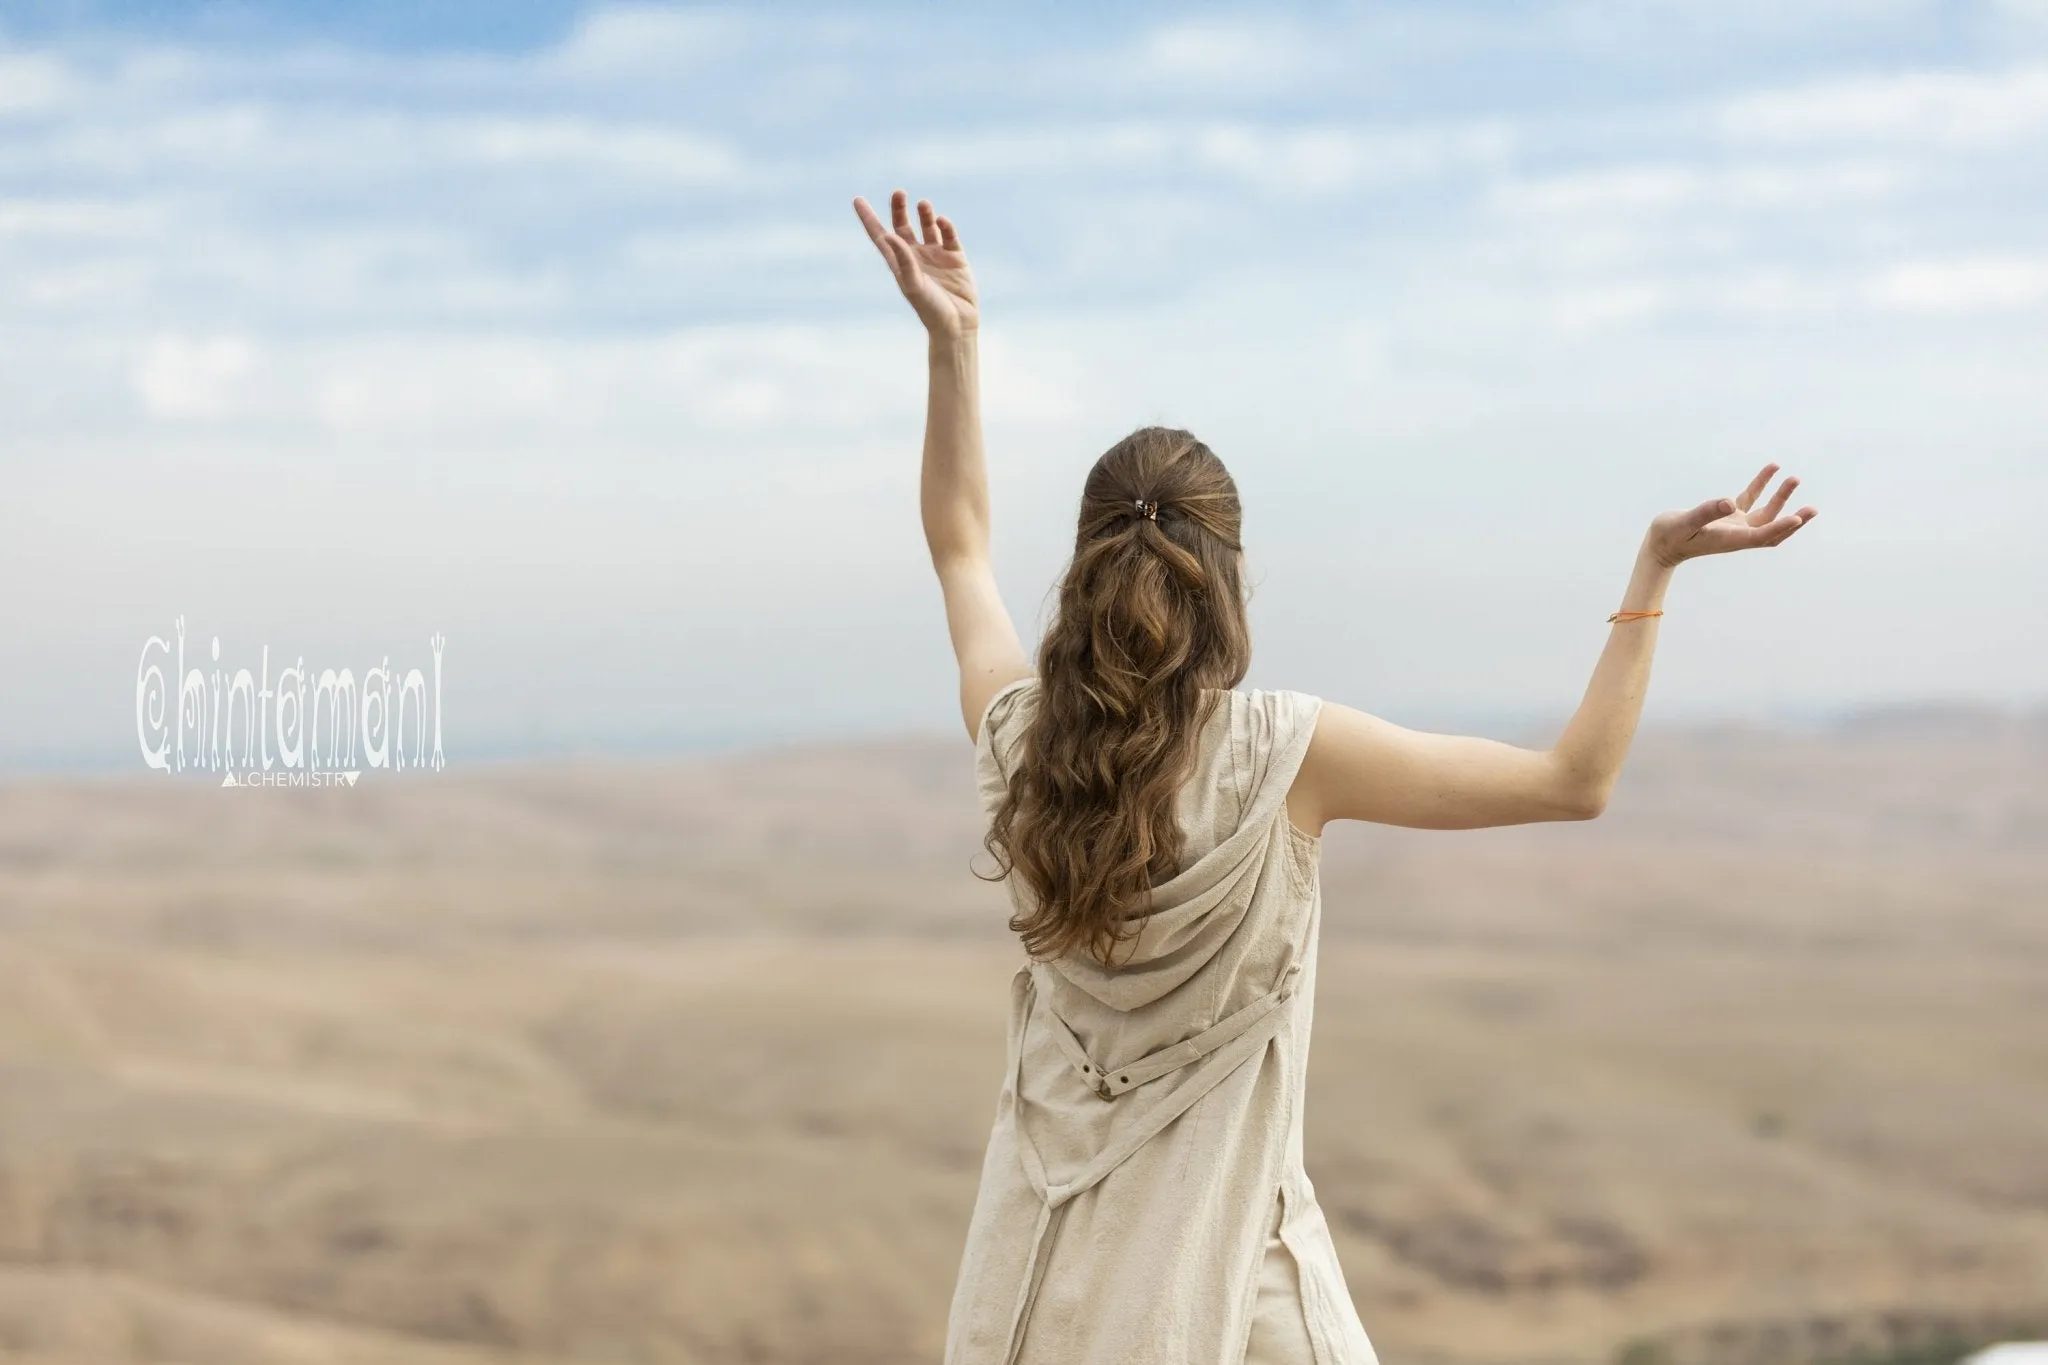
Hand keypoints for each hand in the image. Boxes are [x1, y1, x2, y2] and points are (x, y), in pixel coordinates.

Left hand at [853, 188, 978, 336]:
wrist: (957, 324)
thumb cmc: (930, 310)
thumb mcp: (913, 286)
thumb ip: (903, 260)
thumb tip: (889, 235)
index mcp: (899, 263)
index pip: (880, 236)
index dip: (868, 218)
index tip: (857, 199)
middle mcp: (915, 256)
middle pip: (902, 226)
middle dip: (899, 209)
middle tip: (898, 192)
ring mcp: (936, 255)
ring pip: (927, 226)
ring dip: (925, 214)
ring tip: (923, 204)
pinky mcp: (956, 257)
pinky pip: (949, 235)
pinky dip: (945, 225)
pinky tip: (942, 221)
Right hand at [1645, 463, 1817, 567]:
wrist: (1660, 545)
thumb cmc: (1669, 536)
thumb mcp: (1684, 523)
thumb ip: (1706, 512)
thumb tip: (1728, 502)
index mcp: (1730, 540)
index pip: (1761, 535)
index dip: (1781, 527)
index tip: (1798, 518)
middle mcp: (1738, 535)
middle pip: (1773, 530)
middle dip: (1794, 520)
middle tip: (1812, 510)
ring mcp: (1735, 525)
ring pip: (1766, 513)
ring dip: (1781, 498)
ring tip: (1794, 478)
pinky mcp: (1729, 516)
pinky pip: (1751, 499)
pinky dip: (1762, 485)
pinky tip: (1773, 468)